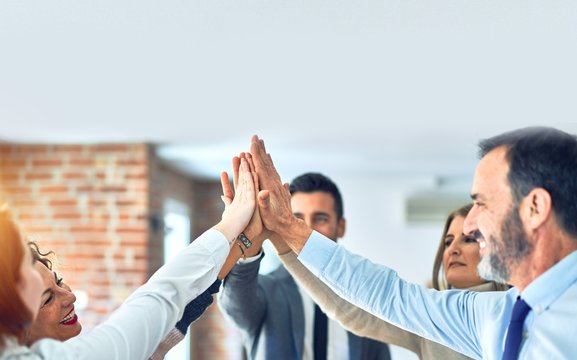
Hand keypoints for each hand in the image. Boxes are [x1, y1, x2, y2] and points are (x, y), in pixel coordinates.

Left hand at [221, 153, 268, 245]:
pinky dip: (253, 179)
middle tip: (242, 151)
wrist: (246, 237)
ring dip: (247, 167)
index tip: (239, 157)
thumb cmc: (240, 226)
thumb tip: (223, 196)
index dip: (240, 169)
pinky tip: (252, 170)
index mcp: (243, 196)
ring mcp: (251, 198)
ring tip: (245, 155)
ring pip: (249, 179)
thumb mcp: (230, 211)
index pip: (241, 179)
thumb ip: (228, 202)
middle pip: (244, 177)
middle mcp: (248, 196)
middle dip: (244, 164)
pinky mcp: (252, 202)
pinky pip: (253, 188)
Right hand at [250, 135, 311, 252]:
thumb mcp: (268, 215)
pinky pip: (272, 172)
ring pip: (269, 165)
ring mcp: (277, 185)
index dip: (256, 154)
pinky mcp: (278, 188)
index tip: (252, 142)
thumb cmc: (276, 222)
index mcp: (269, 187)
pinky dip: (268, 163)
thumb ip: (265, 203)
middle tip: (255, 137)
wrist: (290, 226)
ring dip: (264, 154)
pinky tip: (268, 161)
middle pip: (266, 162)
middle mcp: (274, 183)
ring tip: (261, 144)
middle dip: (259, 149)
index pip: (261, 167)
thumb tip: (263, 193)